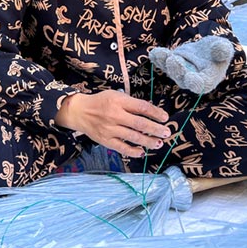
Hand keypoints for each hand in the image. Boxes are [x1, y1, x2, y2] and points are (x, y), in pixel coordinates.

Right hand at [55, 90, 169, 157]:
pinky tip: (142, 152)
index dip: (155, 113)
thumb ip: (131, 103)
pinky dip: (133, 151)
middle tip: (166, 132)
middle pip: (140, 123)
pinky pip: (122, 148)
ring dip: (148, 141)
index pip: (141, 107)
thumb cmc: (100, 102)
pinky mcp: (105, 140)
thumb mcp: (116, 96)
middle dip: (155, 129)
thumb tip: (151, 112)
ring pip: (133, 137)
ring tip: (159, 143)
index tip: (165, 117)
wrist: (79, 112)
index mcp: (119, 101)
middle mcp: (114, 115)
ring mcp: (110, 129)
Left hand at [149, 35, 233, 93]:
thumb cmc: (218, 51)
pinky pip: (162, 63)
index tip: (190, 77)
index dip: (194, 82)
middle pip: (182, 78)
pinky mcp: (170, 65)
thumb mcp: (224, 48)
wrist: (207, 48)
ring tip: (161, 54)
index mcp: (206, 80)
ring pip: (170, 70)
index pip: (199, 85)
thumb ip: (223, 50)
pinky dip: (158, 58)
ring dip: (164, 62)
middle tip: (173, 60)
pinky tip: (154, 53)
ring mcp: (179, 73)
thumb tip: (220, 49)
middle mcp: (191, 80)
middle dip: (176, 70)